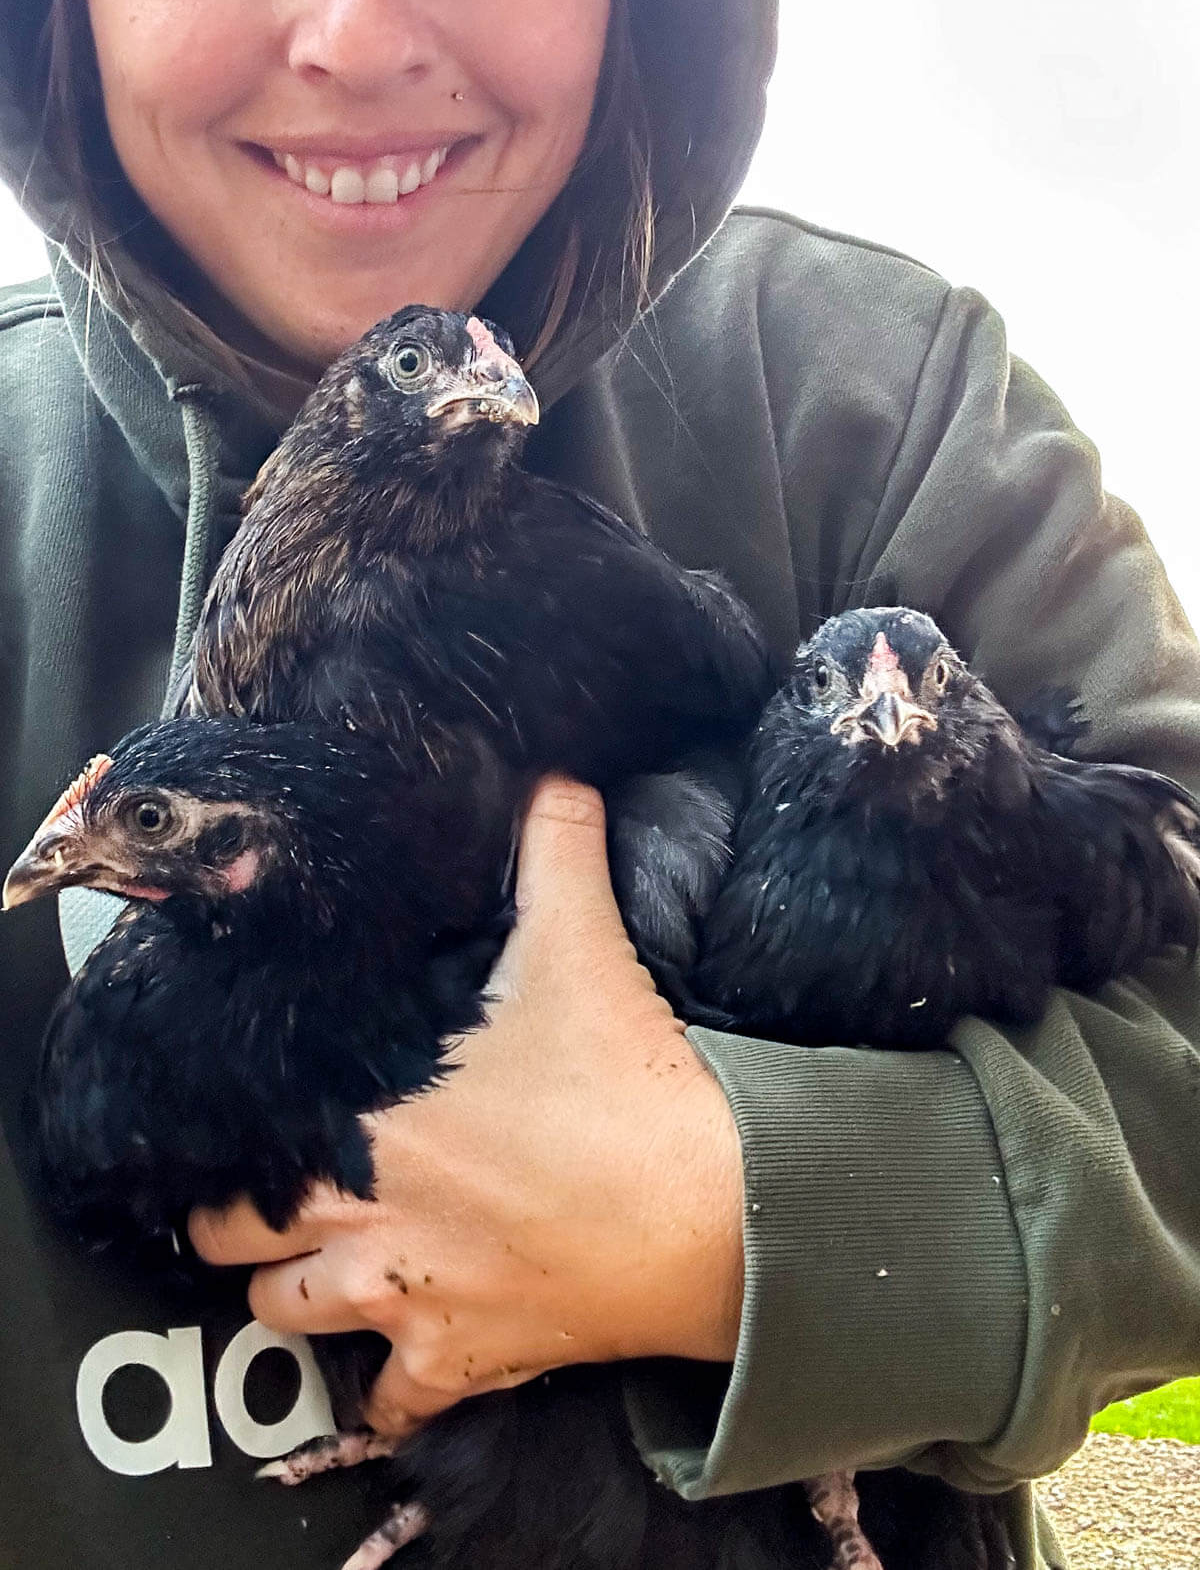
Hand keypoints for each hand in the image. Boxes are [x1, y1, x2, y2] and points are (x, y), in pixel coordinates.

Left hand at [189, 776, 744, 1436]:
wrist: (707, 1207)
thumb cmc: (626, 1076)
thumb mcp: (582, 943)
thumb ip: (554, 851)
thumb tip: (554, 776)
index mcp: (364, 1116)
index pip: (234, 1137)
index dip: (223, 1138)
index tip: (237, 1129)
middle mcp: (362, 1215)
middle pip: (235, 1243)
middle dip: (240, 1226)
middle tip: (267, 1204)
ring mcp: (406, 1298)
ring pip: (289, 1322)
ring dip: (301, 1302)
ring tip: (325, 1276)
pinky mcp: (464, 1362)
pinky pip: (392, 1412)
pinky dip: (390, 1398)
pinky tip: (404, 1375)